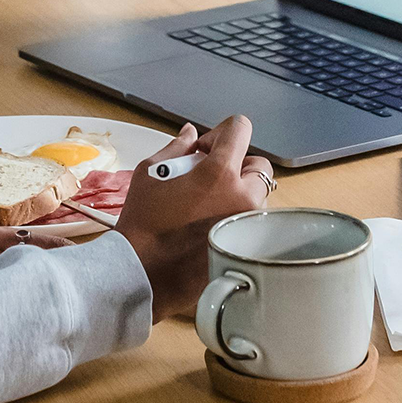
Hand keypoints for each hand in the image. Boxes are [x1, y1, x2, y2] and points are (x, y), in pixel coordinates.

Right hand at [115, 116, 273, 320]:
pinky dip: (238, 217)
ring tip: (209, 204)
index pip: (240, 129)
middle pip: (259, 164)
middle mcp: (243, 196)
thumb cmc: (143, 223)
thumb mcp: (150, 174)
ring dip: (240, 192)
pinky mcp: (247, 246)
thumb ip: (176, 147)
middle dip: (237, 165)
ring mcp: (248, 224)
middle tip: (209, 178)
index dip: (222, 133)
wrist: (143, 273)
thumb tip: (190, 133)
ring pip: (259, 196)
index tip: (205, 149)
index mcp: (219, 173)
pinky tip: (211, 225)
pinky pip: (253, 223)